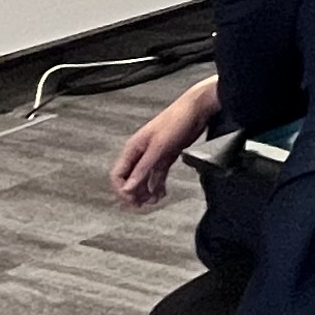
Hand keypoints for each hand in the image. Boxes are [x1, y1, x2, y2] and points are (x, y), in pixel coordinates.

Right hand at [110, 76, 220, 208]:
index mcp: (133, 148)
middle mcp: (140, 153)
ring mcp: (153, 156)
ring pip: (143, 179)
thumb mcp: (158, 148)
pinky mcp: (165, 157)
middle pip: (129, 179)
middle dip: (134, 193)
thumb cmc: (175, 122)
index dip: (122, 190)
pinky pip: (157, 176)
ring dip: (146, 192)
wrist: (197, 110)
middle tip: (143, 204)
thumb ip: (143, 168)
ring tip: (155, 200)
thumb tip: (127, 188)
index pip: (118, 174)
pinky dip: (157, 186)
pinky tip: (162, 193)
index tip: (132, 200)